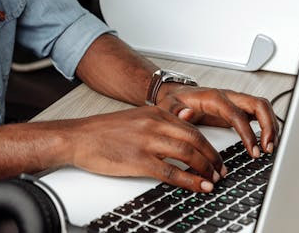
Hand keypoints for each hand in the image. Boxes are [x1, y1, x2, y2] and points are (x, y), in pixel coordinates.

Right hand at [67, 107, 223, 192]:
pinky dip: (190, 180)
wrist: (78, 137)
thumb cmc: (103, 132)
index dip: (208, 144)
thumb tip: (181, 136)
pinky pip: (172, 172)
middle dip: (212, 157)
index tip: (216, 156)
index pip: (192, 126)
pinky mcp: (139, 160)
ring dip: (205, 169)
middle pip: (194, 139)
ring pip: (188, 153)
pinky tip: (199, 186)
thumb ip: (158, 124)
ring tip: (213, 180)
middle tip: (221, 170)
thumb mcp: (135, 119)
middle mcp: (153, 124)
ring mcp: (147, 141)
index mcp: (154, 113)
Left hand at [158, 86, 277, 158]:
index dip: (247, 132)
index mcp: (214, 98)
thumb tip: (186, 114)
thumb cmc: (175, 101)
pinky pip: (259, 114)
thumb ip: (176, 111)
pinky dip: (267, 127)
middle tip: (268, 148)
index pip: (237, 113)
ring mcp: (235, 102)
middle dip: (268, 126)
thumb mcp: (169, 106)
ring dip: (271, 127)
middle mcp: (228, 97)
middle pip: (258, 104)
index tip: (253, 150)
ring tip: (270, 148)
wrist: (177, 96)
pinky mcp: (238, 109)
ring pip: (262, 108)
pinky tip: (267, 142)